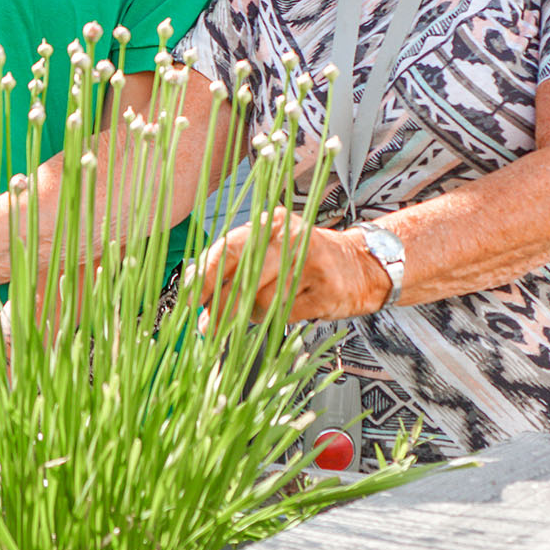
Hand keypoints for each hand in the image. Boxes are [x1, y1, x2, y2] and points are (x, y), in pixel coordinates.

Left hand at [192, 209, 387, 324]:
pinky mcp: (326, 290)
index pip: (227, 249)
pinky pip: (285, 315)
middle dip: (220, 307)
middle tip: (208, 325)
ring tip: (259, 309)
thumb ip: (232, 267)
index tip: (188, 297)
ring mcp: (310, 264)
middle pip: (243, 280)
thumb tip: (194, 293)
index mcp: (269, 223)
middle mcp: (289, 238)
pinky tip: (283, 309)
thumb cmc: (303, 258)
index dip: (204, 276)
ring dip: (252, 314)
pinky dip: (277, 319)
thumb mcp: (267, 251)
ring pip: (262, 301)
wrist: (361, 266)